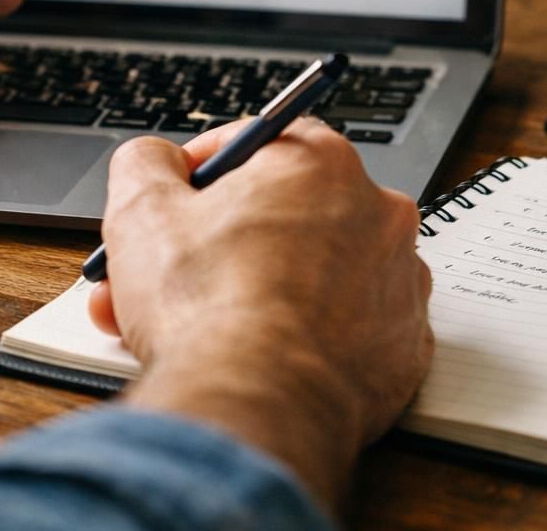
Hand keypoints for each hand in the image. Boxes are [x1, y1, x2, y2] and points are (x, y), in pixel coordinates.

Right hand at [90, 119, 432, 511]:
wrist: (255, 405)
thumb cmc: (207, 307)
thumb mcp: (141, 209)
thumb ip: (146, 161)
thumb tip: (155, 160)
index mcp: (321, 162)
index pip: (257, 142)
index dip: (202, 171)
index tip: (174, 202)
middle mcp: (377, 211)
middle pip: (286, 211)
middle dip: (221, 240)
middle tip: (172, 272)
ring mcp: (399, 281)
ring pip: (317, 271)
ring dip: (261, 288)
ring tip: (199, 325)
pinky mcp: (405, 346)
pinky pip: (347, 328)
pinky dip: (308, 337)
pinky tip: (260, 355)